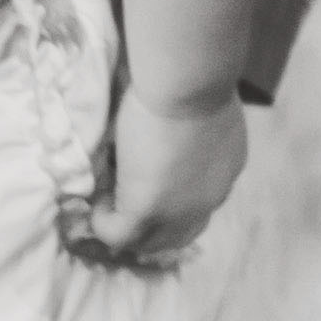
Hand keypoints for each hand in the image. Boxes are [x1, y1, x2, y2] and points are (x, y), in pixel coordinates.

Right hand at [81, 82, 249, 270]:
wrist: (189, 83)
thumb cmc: (194, 79)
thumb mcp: (200, 109)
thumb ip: (189, 127)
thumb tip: (161, 121)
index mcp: (224, 171)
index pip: (200, 202)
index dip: (173, 201)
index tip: (147, 181)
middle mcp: (209, 199)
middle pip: (180, 233)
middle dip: (151, 227)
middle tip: (122, 203)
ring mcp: (180, 209)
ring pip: (151, 241)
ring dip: (126, 227)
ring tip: (106, 201)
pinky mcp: (149, 209)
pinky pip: (120, 235)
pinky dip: (104, 224)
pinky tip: (95, 204)